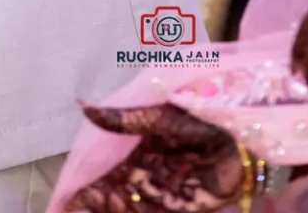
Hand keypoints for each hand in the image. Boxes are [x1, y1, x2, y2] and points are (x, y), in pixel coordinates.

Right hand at [66, 102, 244, 211]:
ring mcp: (167, 191)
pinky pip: (156, 210)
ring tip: (92, 206)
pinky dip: (135, 211)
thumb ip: (121, 117)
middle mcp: (149, 172)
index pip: (106, 170)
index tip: (64, 199)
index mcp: (140, 147)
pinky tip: (120, 208)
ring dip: (113, 207)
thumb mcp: (157, 113)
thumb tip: (83, 106)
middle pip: (116, 193)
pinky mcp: (187, 206)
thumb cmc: (199, 113)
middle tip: (70, 209)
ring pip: (133, 204)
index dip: (85, 185)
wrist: (242, 129)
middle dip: (95, 202)